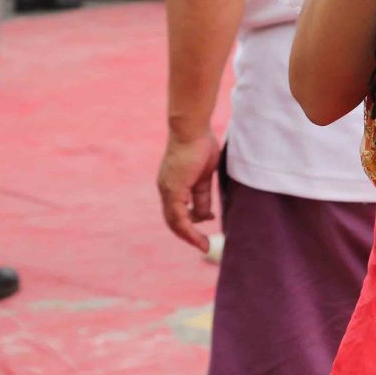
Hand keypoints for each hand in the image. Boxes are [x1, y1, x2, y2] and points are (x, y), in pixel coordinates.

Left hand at [157, 129, 221, 252]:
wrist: (192, 129)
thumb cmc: (201, 144)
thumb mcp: (206, 174)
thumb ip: (203, 194)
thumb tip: (206, 214)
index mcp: (174, 185)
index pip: (179, 211)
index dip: (192, 222)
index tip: (208, 224)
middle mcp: (167, 190)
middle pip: (174, 220)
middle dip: (188, 235)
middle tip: (203, 245)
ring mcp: (168, 190)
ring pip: (174, 222)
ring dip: (188, 236)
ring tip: (203, 245)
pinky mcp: (173, 190)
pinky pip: (178, 217)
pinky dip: (187, 229)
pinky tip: (197, 235)